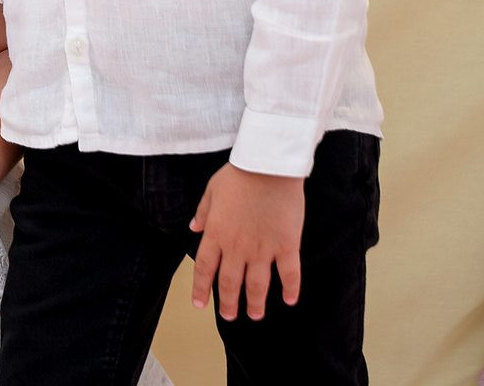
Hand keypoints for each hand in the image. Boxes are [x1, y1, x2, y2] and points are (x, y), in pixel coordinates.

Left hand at [189, 163, 304, 320]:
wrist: (267, 168)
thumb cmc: (238, 176)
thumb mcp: (211, 191)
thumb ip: (203, 213)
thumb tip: (193, 228)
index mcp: (216, 234)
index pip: (205, 268)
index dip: (202, 288)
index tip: (200, 304)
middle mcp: (237, 247)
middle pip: (230, 282)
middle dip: (229, 303)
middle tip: (230, 317)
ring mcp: (263, 249)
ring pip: (257, 284)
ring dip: (255, 302)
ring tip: (256, 315)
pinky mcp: (287, 246)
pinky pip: (289, 274)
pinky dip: (290, 289)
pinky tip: (289, 300)